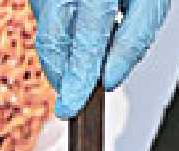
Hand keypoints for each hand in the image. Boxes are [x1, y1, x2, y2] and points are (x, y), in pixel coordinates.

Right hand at [30, 0, 170, 118]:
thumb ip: (134, 40)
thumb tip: (110, 78)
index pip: (85, 41)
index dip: (78, 78)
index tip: (71, 105)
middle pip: (54, 40)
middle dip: (63, 74)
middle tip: (73, 96)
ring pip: (47, 31)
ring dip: (63, 52)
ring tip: (87, 52)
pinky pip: (45, 16)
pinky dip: (61, 32)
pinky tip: (81, 28)